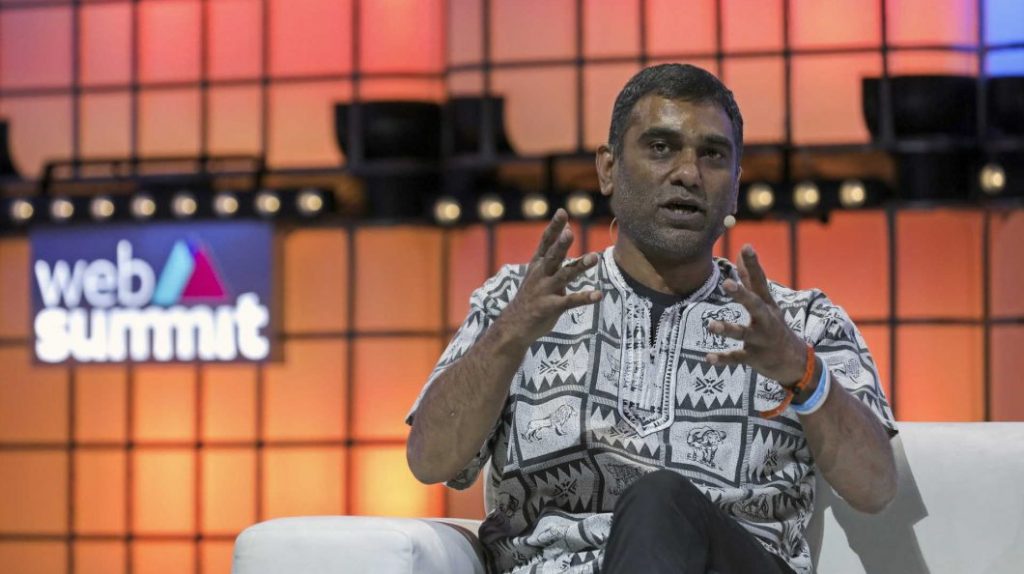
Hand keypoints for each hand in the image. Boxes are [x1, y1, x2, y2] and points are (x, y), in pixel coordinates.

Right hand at [498, 209, 602, 345]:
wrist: (514, 326)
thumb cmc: (530, 297)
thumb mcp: (537, 273)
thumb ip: (552, 255)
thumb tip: (566, 232)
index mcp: (537, 265)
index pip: (545, 242)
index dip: (554, 228)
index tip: (562, 212)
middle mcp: (540, 275)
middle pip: (552, 256)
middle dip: (561, 244)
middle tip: (570, 232)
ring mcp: (544, 291)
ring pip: (564, 275)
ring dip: (580, 266)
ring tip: (595, 257)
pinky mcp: (550, 307)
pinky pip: (570, 302)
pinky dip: (585, 298)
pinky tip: (598, 295)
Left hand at [705, 244, 807, 385]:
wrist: (795, 362)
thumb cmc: (774, 326)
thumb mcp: (766, 302)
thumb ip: (751, 278)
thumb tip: (743, 249)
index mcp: (767, 305)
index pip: (760, 281)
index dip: (754, 265)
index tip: (746, 247)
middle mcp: (766, 320)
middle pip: (755, 305)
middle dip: (742, 295)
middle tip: (727, 284)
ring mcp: (760, 340)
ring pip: (743, 333)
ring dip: (728, 329)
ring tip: (711, 326)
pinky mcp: (754, 357)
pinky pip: (736, 358)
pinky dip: (722, 359)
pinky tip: (707, 358)